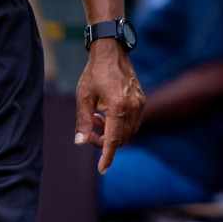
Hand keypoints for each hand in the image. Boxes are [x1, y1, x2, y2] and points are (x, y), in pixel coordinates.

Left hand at [75, 41, 144, 172]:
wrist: (112, 52)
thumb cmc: (95, 73)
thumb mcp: (83, 97)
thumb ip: (83, 122)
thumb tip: (80, 142)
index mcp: (119, 107)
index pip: (114, 139)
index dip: (107, 156)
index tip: (103, 169)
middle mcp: (134, 106)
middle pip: (122, 137)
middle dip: (105, 141)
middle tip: (88, 133)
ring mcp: (140, 102)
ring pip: (129, 130)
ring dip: (112, 132)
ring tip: (96, 119)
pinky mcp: (142, 99)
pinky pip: (133, 120)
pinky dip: (120, 124)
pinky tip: (106, 114)